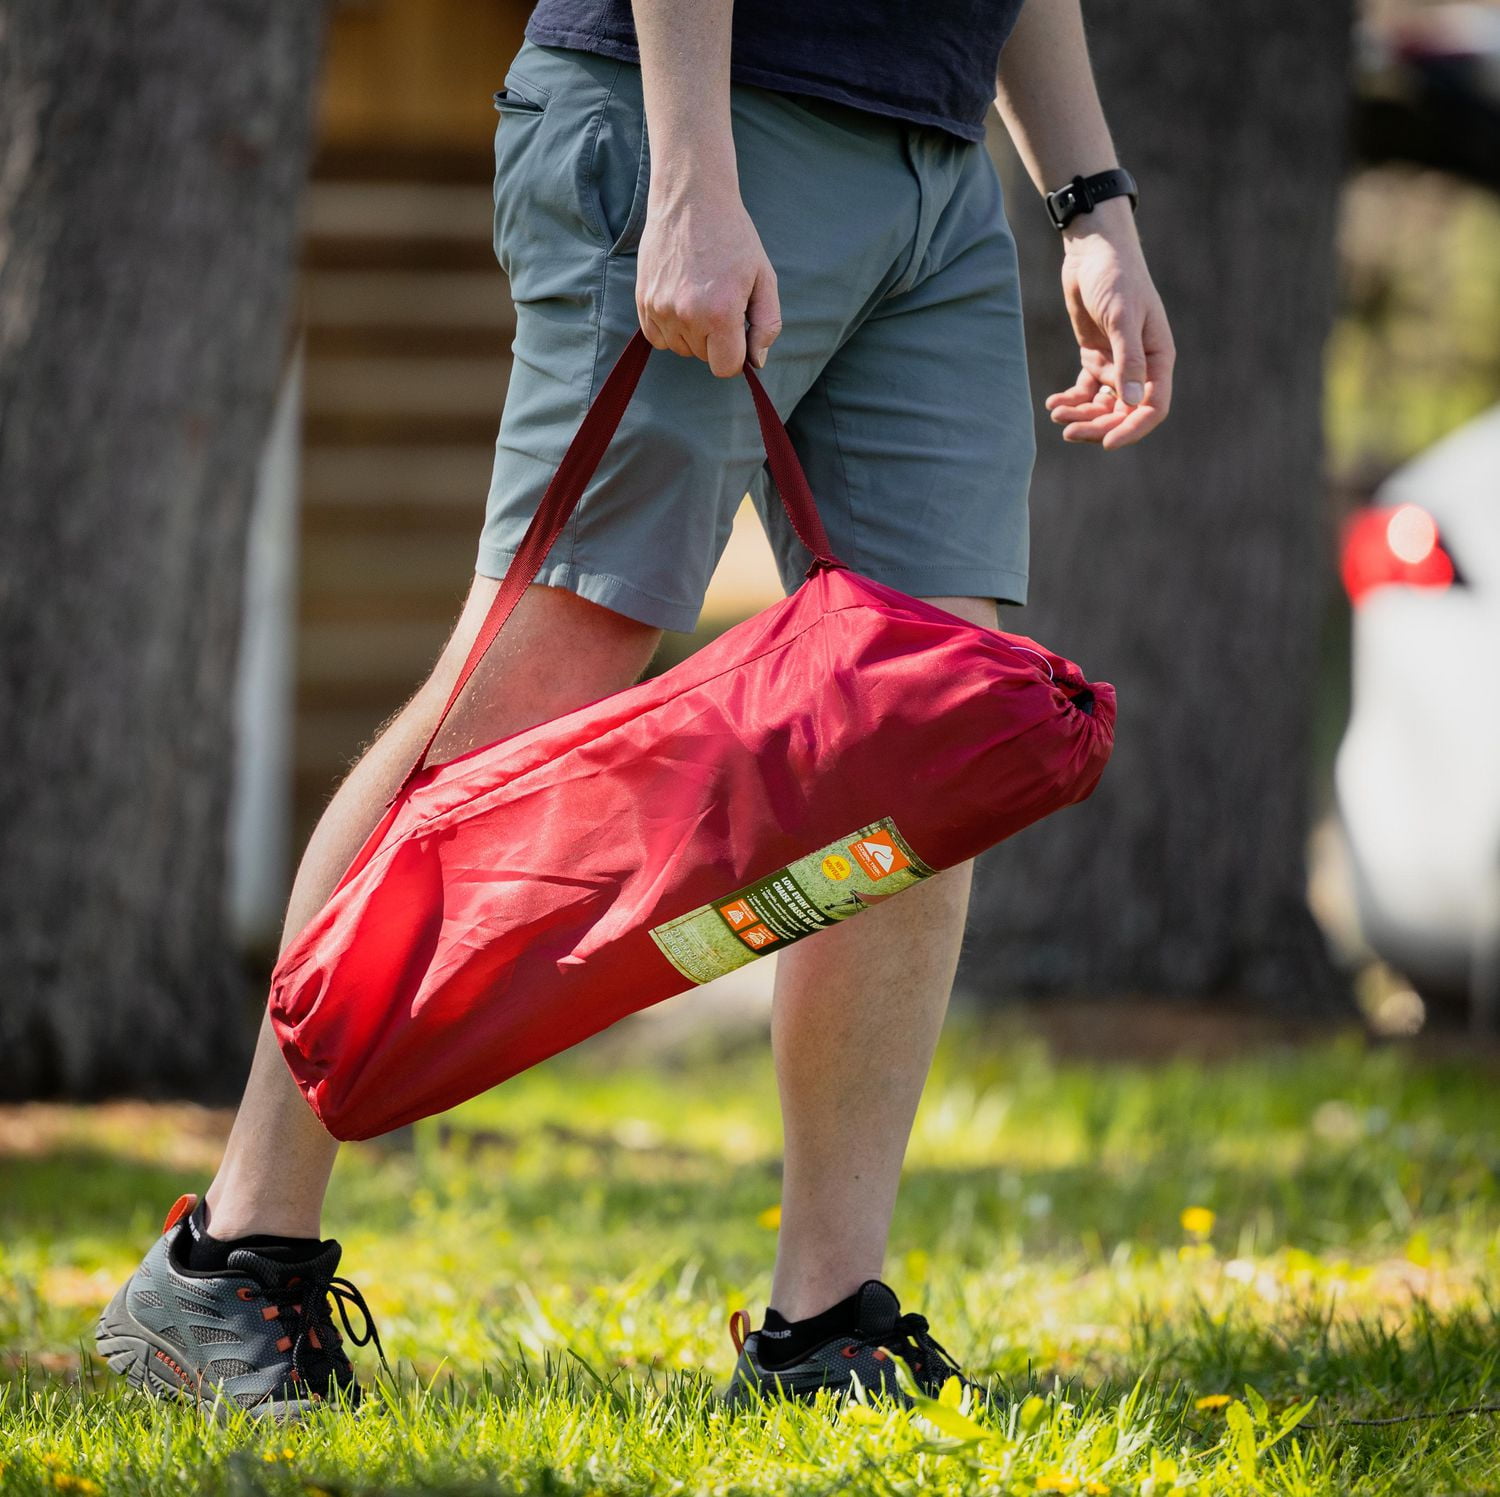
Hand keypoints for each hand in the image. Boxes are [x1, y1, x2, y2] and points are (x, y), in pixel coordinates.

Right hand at [636, 181, 781, 377]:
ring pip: (680, 348)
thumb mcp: (764, 278)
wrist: (691, 199)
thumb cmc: (733, 237)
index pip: (726, 368)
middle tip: (719, 300)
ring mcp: (660, 309)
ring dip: (692, 333)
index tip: (738, 332)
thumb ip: (766, 325)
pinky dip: (670, 327)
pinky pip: (657, 338)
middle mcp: (686, 316)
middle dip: (715, 339)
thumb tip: (755, 361)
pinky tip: (681, 298)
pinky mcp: (643, 301)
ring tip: (699, 295)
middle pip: (703, 358)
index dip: (736, 355)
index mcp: (720, 313)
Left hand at [1045, 198, 1173, 448]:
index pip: (1153, 407)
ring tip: (1056, 412)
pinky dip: (1071, 400)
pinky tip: (1053, 403)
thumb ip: (1128, 360)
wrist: (1093, 251)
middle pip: (1123, 412)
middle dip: (1097, 425)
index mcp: (1157, 359)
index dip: (1133, 429)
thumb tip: (1133, 403)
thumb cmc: (1116, 277)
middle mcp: (1140, 366)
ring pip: (1102, 405)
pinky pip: (1085, 390)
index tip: (1107, 443)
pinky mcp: (1095, 357)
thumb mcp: (1122, 318)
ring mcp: (1117, 363)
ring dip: (1081, 414)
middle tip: (1068, 429)